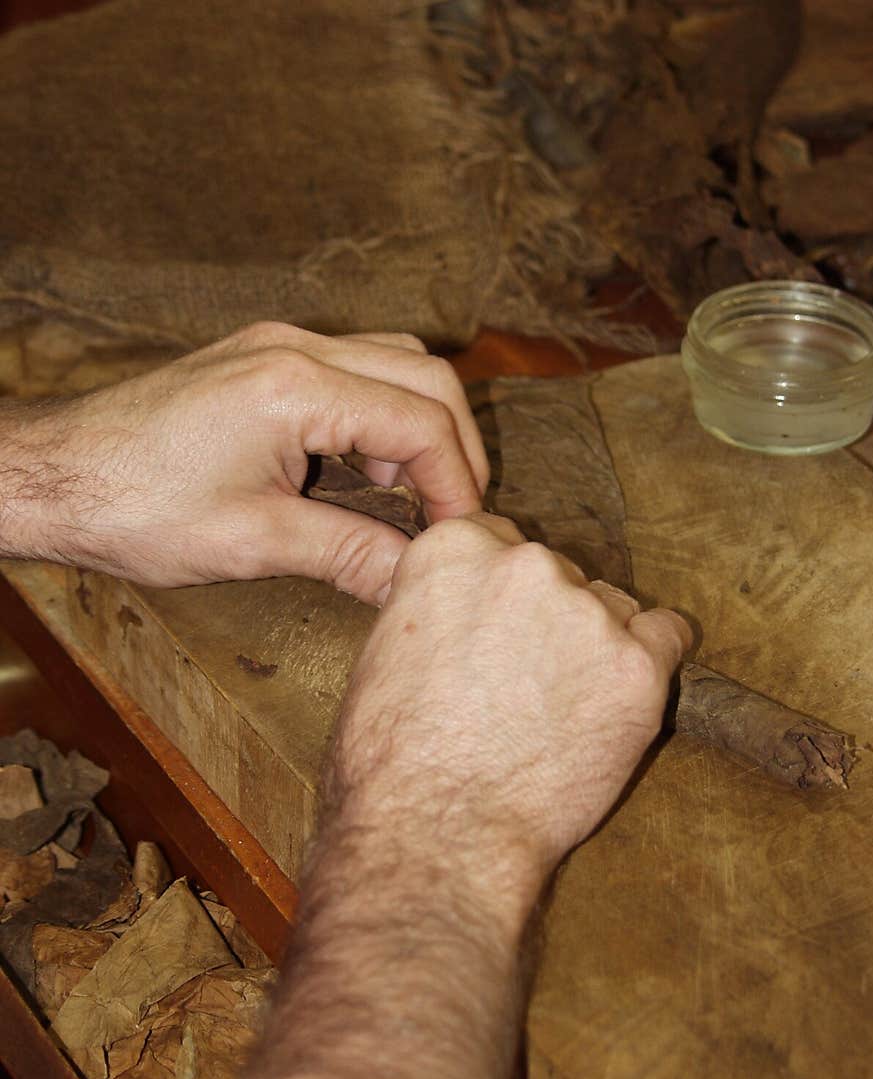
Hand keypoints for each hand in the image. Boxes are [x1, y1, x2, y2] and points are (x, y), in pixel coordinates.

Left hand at [1, 323, 486, 603]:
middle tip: (452, 515)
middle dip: (453, 447)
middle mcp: (294, 348)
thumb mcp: (255, 542)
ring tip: (405, 498)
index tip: (460, 537)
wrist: (54, 477)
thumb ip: (351, 554)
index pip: (423, 419)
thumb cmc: (135, 508)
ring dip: (416, 426)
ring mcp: (275, 346)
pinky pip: (349, 371)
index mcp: (296, 386)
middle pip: (425, 374)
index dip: (457, 483)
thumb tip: (418, 580)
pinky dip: (375, 417)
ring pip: (392, 362)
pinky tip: (360, 474)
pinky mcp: (259, 361)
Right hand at [327, 513, 691, 910]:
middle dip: (546, 620)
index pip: (498, 540)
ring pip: (610, 608)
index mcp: (455, 551)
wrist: (438, 834)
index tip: (497, 630)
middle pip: (557, 573)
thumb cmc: (394, 762)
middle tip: (524, 684)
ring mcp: (588, 613)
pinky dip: (648, 666)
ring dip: (594, 646)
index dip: (498, 593)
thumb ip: (438, 606)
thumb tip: (464, 605)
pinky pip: (668, 638)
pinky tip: (616, 702)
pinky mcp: (638, 666)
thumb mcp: (385, 653)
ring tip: (559, 713)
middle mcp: (525, 565)